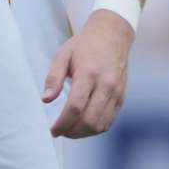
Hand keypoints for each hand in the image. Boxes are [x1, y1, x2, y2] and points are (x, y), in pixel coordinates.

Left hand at [43, 10, 135, 138]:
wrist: (112, 35)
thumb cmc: (84, 45)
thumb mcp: (62, 55)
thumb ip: (53, 78)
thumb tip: (46, 99)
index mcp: (89, 74)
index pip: (75, 107)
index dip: (63, 123)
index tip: (53, 130)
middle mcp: (106, 85)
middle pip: (89, 120)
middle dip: (72, 132)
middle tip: (59, 132)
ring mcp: (116, 93)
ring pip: (101, 124)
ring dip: (83, 133)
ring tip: (69, 130)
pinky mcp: (122, 97)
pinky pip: (109, 121)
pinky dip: (95, 128)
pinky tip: (83, 125)